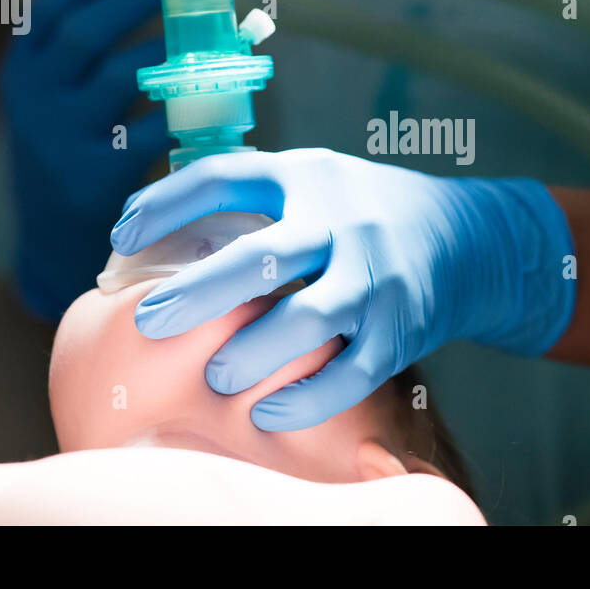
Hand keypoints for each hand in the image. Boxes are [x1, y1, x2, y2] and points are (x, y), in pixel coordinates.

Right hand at [0, 0, 170, 319]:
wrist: (52, 244)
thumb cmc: (65, 158)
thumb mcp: (46, 106)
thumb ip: (71, 59)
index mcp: (19, 75)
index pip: (44, 10)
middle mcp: (32, 100)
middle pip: (86, 32)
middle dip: (134, 0)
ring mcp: (62, 137)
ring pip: (124, 75)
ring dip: (168, 50)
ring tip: (201, 35)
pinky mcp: (98, 173)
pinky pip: (153, 127)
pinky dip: (185, 109)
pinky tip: (211, 96)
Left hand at [109, 148, 575, 429]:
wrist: (468, 237)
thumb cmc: (365, 214)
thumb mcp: (314, 183)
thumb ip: (253, 203)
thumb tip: (158, 241)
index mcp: (305, 176)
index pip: (223, 177)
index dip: (165, 203)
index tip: (121, 234)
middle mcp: (341, 221)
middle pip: (263, 254)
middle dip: (199, 291)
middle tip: (148, 320)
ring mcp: (375, 277)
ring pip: (310, 319)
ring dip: (255, 351)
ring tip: (217, 375)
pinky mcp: (400, 329)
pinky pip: (351, 373)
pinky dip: (307, 398)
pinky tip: (267, 412)